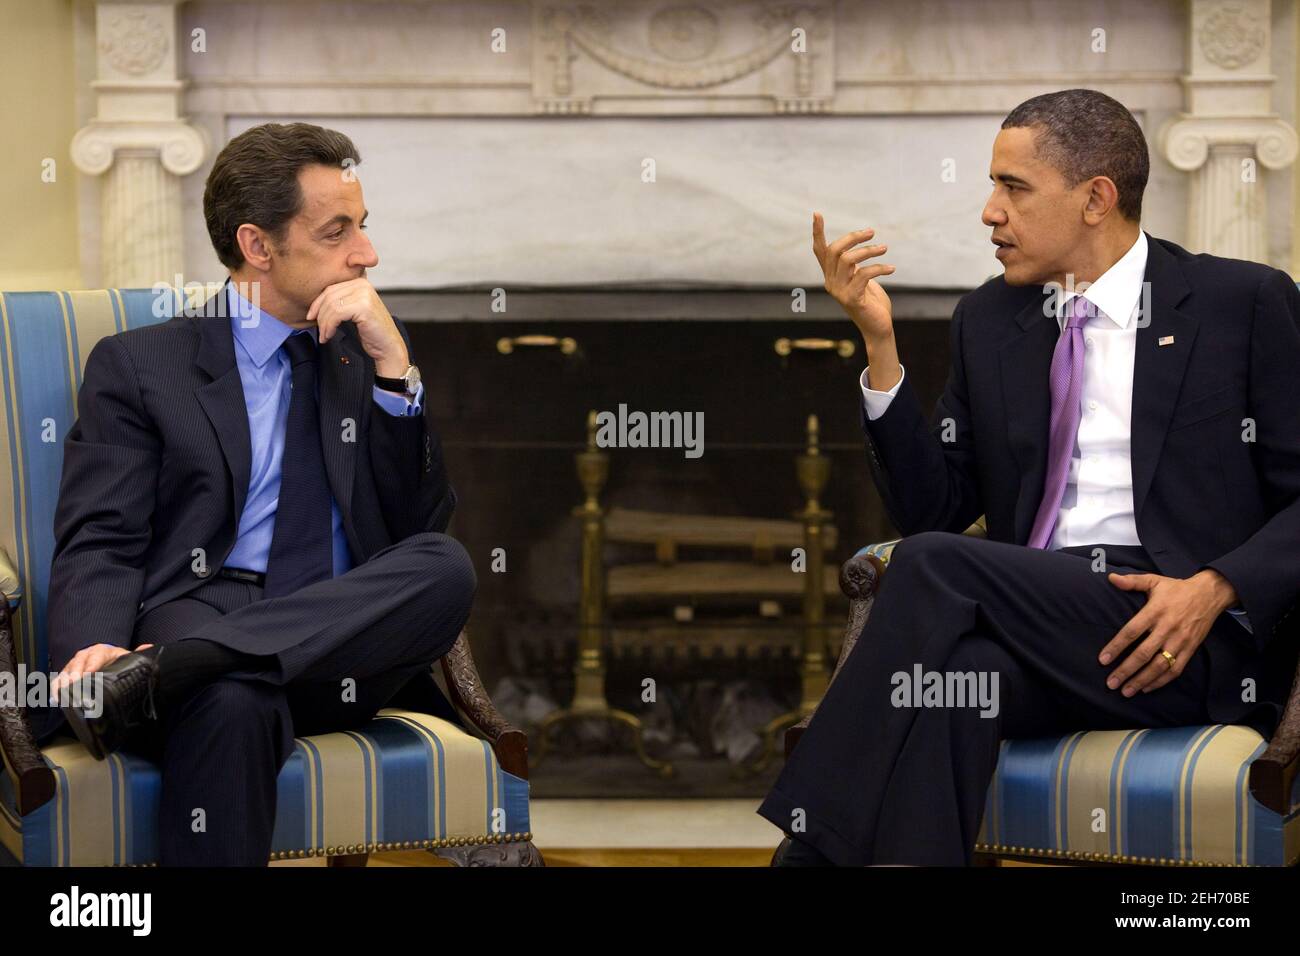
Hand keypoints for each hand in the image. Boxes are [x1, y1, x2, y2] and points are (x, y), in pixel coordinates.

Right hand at [51, 642, 152, 701]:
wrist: (106, 659)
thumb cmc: (115, 660)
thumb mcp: (126, 657)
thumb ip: (136, 655)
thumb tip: (148, 647)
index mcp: (100, 651)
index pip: (95, 656)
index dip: (92, 664)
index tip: (89, 674)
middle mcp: (85, 656)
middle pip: (78, 663)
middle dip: (75, 674)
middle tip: (73, 684)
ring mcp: (74, 665)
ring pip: (65, 671)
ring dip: (63, 682)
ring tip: (62, 693)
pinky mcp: (66, 674)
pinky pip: (58, 680)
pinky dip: (56, 689)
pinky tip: (56, 699)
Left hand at [306, 278, 409, 376]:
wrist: (388, 347)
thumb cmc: (371, 332)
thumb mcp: (353, 311)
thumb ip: (340, 302)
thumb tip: (315, 305)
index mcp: (360, 282)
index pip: (330, 289)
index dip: (317, 304)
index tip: (311, 317)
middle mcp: (363, 285)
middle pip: (329, 296)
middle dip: (320, 315)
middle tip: (320, 331)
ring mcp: (364, 295)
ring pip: (331, 306)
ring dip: (324, 324)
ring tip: (325, 336)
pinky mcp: (364, 307)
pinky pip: (336, 314)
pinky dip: (329, 326)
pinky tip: (330, 335)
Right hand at [811, 212, 895, 342]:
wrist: (877, 327)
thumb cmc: (871, 302)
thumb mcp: (860, 279)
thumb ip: (854, 266)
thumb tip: (856, 246)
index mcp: (831, 276)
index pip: (820, 251)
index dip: (818, 232)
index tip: (817, 214)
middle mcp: (830, 283)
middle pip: (835, 250)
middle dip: (854, 237)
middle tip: (872, 233)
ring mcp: (839, 291)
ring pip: (849, 259)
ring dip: (869, 251)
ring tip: (885, 249)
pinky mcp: (851, 298)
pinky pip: (864, 274)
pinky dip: (880, 268)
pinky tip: (891, 268)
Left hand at [1098, 570, 1236, 695]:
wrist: (1210, 595)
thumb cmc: (1177, 589)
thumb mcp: (1154, 581)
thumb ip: (1132, 581)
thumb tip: (1111, 578)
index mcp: (1155, 611)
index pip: (1131, 632)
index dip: (1116, 647)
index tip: (1103, 660)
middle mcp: (1167, 628)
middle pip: (1144, 653)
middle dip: (1126, 670)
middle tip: (1111, 683)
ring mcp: (1180, 641)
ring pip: (1159, 665)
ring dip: (1142, 680)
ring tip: (1126, 691)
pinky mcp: (1190, 649)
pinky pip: (1175, 669)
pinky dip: (1161, 681)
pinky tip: (1147, 688)